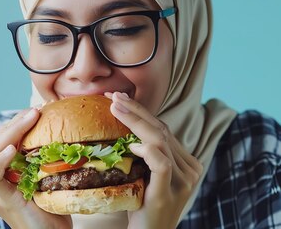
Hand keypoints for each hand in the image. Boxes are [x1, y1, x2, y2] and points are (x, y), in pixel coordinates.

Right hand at [0, 108, 72, 228]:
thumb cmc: (49, 209)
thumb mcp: (41, 176)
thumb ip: (36, 157)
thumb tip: (52, 125)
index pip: (1, 140)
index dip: (15, 124)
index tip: (35, 111)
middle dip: (16, 123)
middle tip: (35, 110)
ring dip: (13, 132)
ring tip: (30, 118)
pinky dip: (1, 159)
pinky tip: (11, 149)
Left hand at [106, 92, 203, 228]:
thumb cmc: (141, 205)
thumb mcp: (144, 175)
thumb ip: (144, 155)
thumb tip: (123, 130)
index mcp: (185, 161)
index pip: (162, 129)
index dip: (141, 111)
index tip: (117, 98)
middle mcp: (189, 168)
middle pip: (161, 130)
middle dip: (136, 110)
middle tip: (113, 97)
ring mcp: (183, 180)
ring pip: (161, 141)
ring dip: (135, 122)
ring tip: (115, 109)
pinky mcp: (169, 192)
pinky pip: (161, 164)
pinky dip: (147, 150)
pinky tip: (132, 144)